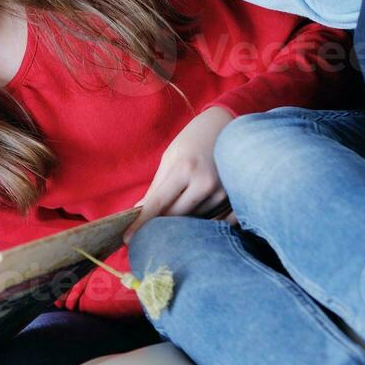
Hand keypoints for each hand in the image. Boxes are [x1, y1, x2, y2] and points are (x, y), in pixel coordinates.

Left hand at [123, 106, 234, 242]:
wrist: (229, 125)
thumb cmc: (194, 139)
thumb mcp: (170, 157)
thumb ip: (156, 186)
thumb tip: (139, 211)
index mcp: (185, 169)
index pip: (158, 203)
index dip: (141, 222)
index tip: (127, 238)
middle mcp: (206, 183)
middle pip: (175, 216)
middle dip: (160, 222)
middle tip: (148, 226)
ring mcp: (223, 193)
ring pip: (194, 221)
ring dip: (182, 220)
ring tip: (179, 210)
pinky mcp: (236, 200)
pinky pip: (214, 222)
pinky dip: (202, 222)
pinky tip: (197, 213)